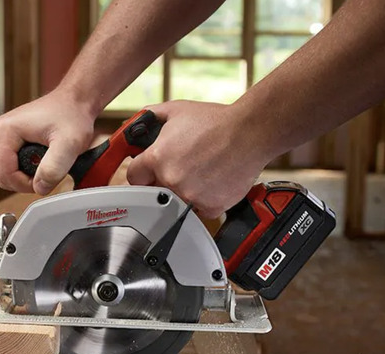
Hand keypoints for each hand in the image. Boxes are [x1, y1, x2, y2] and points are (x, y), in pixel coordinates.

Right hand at [0, 89, 96, 193]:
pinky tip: (42, 158)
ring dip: (26, 175)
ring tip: (47, 162)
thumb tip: (39, 188)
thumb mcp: (69, 144)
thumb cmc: (72, 115)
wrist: (75, 101)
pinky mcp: (6, 137)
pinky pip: (10, 165)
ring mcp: (0, 133)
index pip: (5, 174)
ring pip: (6, 172)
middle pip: (2, 175)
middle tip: (49, 170)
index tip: (47, 179)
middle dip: (26, 181)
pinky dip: (26, 169)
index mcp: (4, 131)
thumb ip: (54, 168)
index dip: (26, 185)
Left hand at [126, 100, 273, 218]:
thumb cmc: (216, 121)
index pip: (134, 176)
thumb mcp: (176, 110)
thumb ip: (150, 117)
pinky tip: (213, 183)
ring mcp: (191, 195)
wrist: (250, 132)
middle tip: (180, 168)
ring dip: (183, 192)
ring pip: (176, 202)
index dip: (141, 172)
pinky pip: (199, 210)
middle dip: (162, 181)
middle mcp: (171, 179)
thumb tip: (136, 124)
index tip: (148, 172)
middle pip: (154, 191)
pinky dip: (204, 200)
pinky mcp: (210, 206)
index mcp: (157, 158)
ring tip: (200, 172)